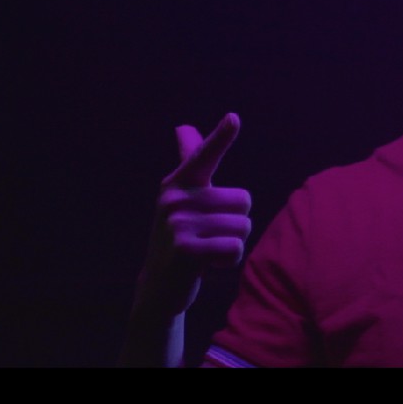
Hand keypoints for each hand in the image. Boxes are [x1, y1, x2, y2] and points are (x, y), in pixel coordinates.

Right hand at [134, 112, 252, 318]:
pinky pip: (235, 248)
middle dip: (236, 222)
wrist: (158, 286)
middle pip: (244, 200)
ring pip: (243, 226)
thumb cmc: (181, 235)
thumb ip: (188, 162)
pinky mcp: (185, 250)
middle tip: (208, 235)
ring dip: (232, 243)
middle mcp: (175, 198)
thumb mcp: (182, 198)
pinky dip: (229, 260)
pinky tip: (207, 265)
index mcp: (178, 183)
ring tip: (206, 250)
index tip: (234, 118)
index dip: (220, 137)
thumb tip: (183, 126)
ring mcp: (177, 224)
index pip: (204, 155)